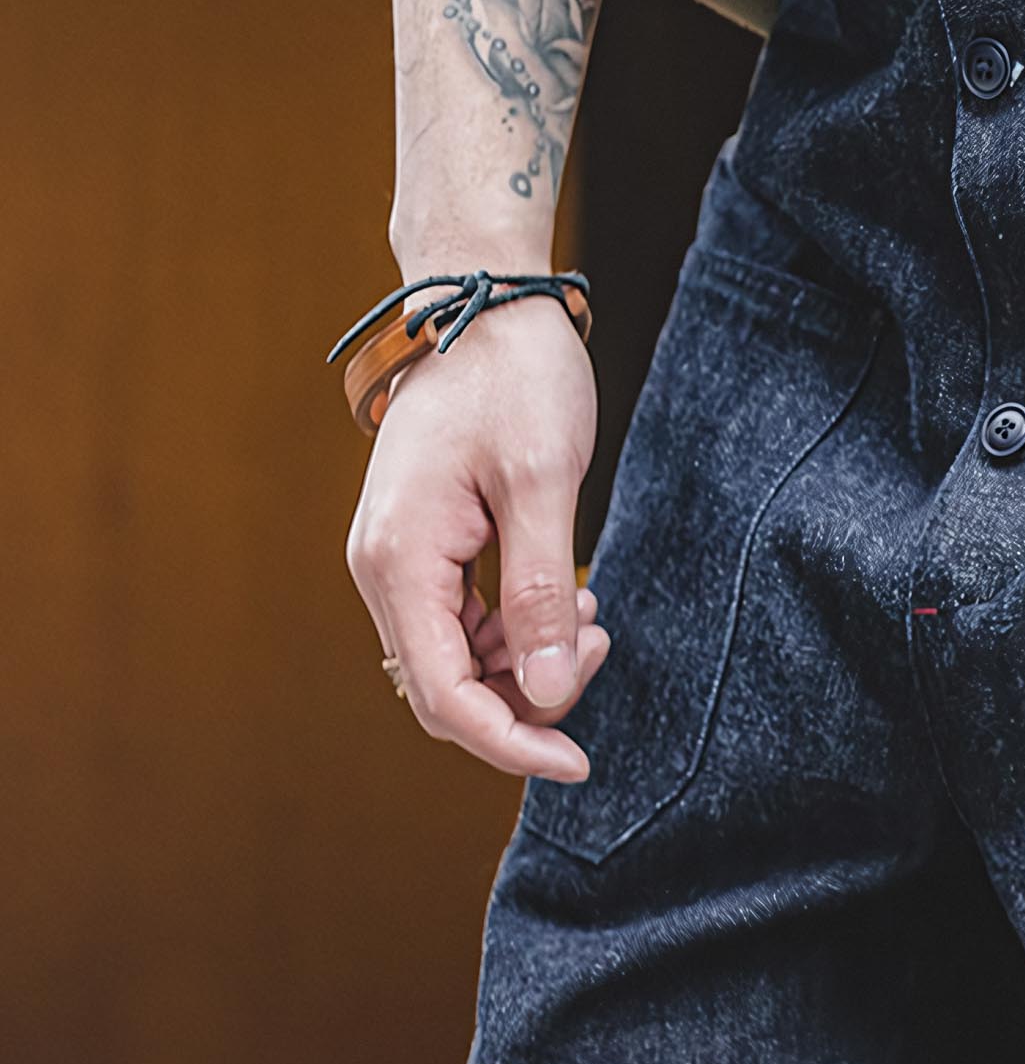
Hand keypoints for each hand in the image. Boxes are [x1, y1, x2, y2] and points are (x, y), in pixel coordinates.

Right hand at [346, 297, 611, 779]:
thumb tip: (554, 691)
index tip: (578, 763)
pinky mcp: (423, 543)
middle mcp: (384, 568)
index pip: (443, 697)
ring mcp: (399, 556)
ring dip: (527, 658)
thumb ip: (542, 593)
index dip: (511, 742)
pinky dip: (515, 624)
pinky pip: (461, 618)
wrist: (483, 300)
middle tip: (601, 641)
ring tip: (591, 607)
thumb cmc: (515, 376)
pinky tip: (567, 590)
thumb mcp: (542, 481)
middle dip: (528, 694)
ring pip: (457, 658)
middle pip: (446, 688)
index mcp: (401, 560)